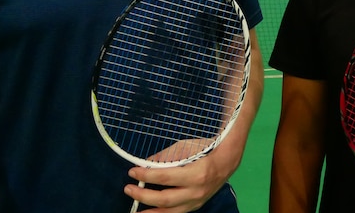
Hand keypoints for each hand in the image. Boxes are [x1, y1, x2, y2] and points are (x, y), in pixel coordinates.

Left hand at [125, 134, 242, 211]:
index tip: (132, 171)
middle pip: (164, 199)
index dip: (146, 175)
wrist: (227, 160)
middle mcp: (196, 192)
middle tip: (128, 189)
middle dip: (143, 196)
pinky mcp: (195, 206)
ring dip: (150, 212)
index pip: (164, 177)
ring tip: (135, 211)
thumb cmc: (205, 149)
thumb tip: (145, 164)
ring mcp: (196, 202)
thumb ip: (166, 157)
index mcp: (195, 174)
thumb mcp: (186, 147)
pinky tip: (150, 212)